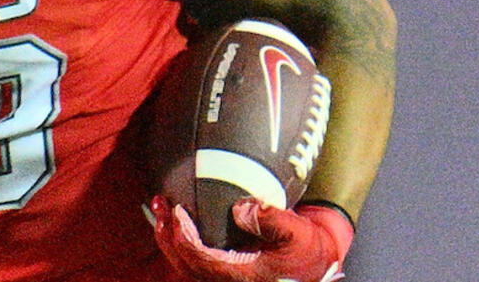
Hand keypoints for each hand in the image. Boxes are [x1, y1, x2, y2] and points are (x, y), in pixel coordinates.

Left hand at [150, 196, 351, 281]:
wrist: (318, 267)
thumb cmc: (309, 251)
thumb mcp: (297, 233)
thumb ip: (270, 219)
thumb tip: (239, 208)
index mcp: (240, 275)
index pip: (199, 258)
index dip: (183, 235)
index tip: (177, 210)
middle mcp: (227, 280)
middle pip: (184, 263)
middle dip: (167, 234)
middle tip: (160, 204)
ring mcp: (225, 278)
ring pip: (186, 264)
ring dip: (170, 237)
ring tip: (162, 210)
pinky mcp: (226, 272)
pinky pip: (195, 260)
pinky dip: (183, 242)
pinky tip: (179, 222)